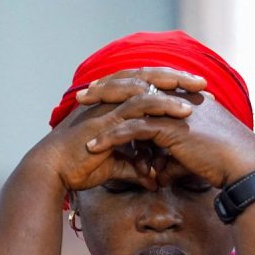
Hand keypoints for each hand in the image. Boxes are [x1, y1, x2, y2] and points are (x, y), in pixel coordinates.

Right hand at [20, 68, 204, 194]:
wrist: (52, 172)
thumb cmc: (77, 167)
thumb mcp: (112, 165)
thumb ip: (132, 166)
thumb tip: (150, 177)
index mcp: (111, 103)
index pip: (144, 85)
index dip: (168, 85)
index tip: (193, 89)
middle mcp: (110, 99)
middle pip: (148, 77)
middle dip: (177, 77)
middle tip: (203, 81)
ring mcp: (108, 106)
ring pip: (147, 86)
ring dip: (175, 87)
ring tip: (200, 91)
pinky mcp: (107, 118)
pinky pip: (139, 106)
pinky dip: (163, 107)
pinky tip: (183, 111)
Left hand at [77, 69, 254, 187]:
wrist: (244, 166)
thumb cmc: (225, 163)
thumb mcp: (192, 158)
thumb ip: (172, 159)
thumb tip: (156, 171)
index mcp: (186, 98)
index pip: (149, 85)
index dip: (125, 87)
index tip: (104, 91)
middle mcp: (179, 98)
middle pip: (135, 86)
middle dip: (107, 89)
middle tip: (84, 94)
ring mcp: (175, 111)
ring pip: (130, 104)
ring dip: (103, 110)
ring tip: (81, 116)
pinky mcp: (171, 128)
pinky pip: (134, 130)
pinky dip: (113, 138)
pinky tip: (95, 147)